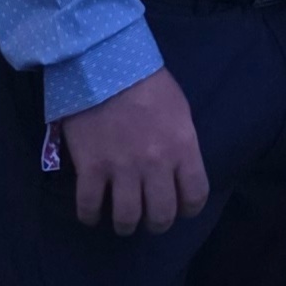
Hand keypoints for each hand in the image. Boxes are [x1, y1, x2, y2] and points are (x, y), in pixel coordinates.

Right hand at [56, 67, 208, 235]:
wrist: (104, 61)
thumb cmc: (145, 81)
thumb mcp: (178, 109)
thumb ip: (181, 143)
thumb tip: (177, 169)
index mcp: (182, 146)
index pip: (195, 196)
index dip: (188, 208)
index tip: (179, 207)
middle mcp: (155, 163)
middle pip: (161, 215)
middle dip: (156, 223)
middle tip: (149, 217)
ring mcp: (121, 168)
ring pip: (127, 219)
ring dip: (126, 225)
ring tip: (122, 220)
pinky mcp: (90, 167)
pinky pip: (89, 208)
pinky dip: (90, 216)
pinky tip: (92, 213)